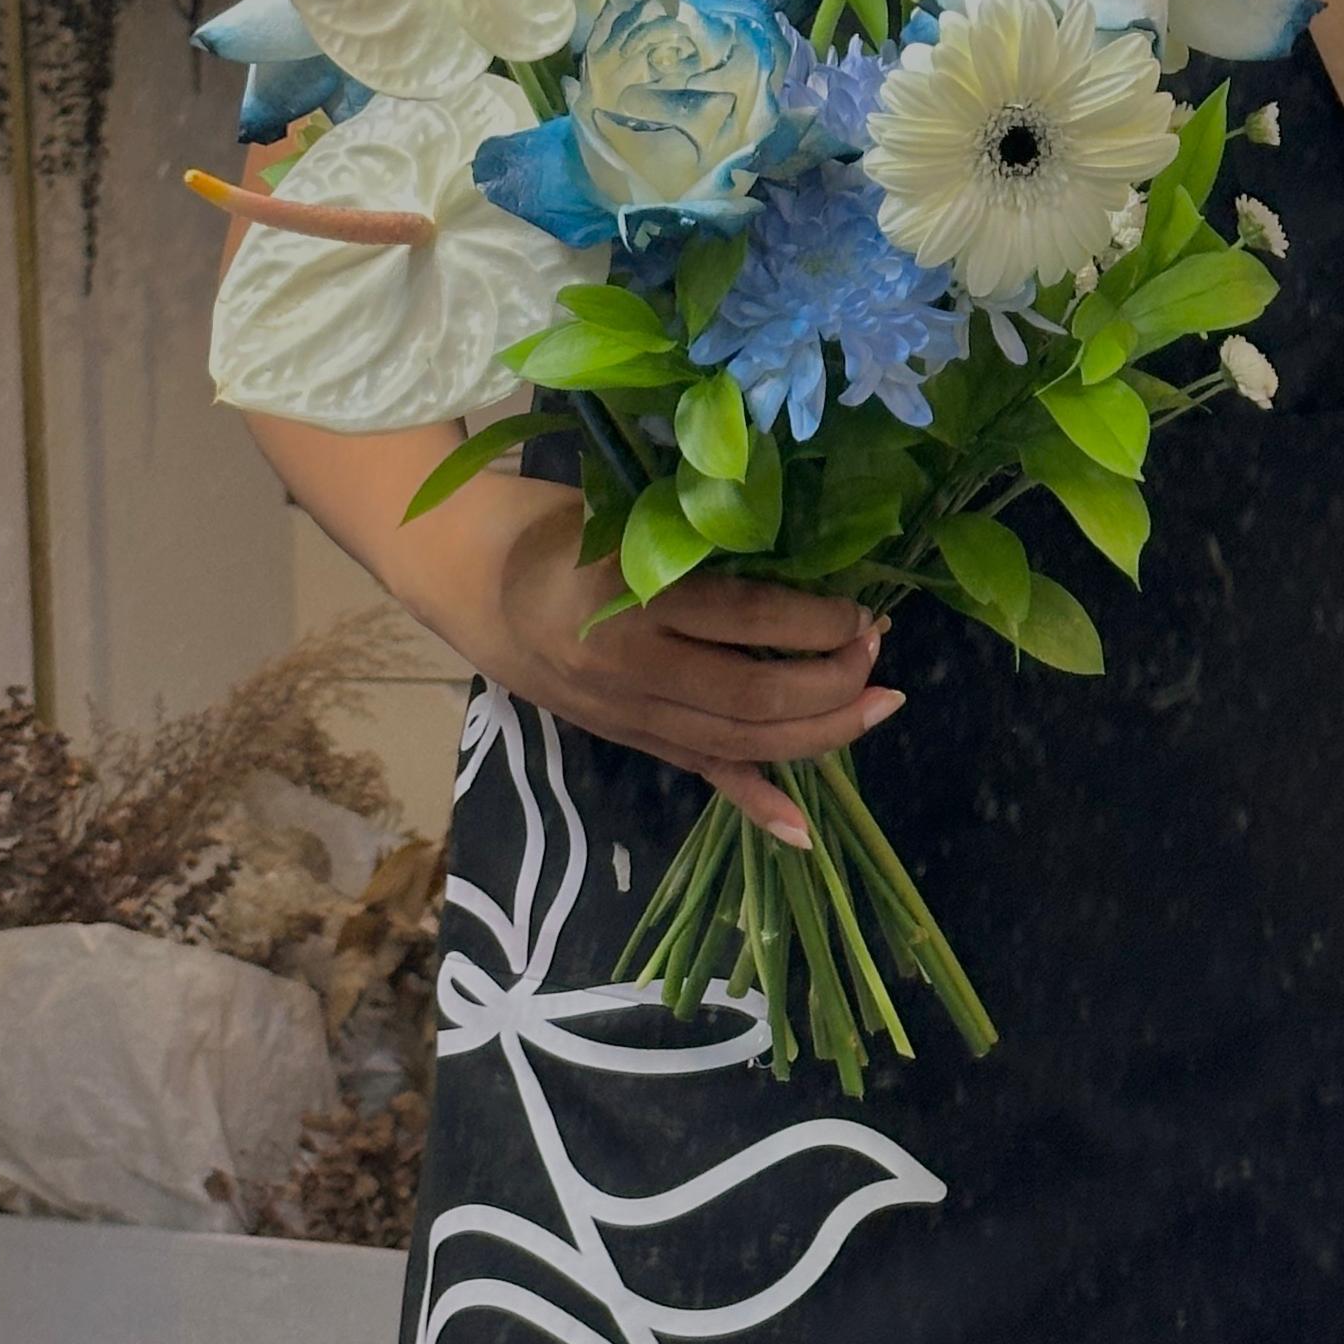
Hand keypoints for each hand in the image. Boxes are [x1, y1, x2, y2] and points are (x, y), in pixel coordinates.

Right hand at [448, 482, 903, 850]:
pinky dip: (752, 803)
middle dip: (831, 683)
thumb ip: (695, 539)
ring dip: (817, 733)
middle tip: (878, 653)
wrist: (465, 580)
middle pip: (752, 696)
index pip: (746, 619)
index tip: (863, 609)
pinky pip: (698, 773)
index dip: (817, 620)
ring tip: (876, 708)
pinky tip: (802, 831)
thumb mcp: (620, 512)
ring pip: (738, 743)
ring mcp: (627, 714)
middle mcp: (630, 667)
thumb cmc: (553, 527)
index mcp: (629, 597)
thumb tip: (805, 554)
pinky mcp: (626, 737)